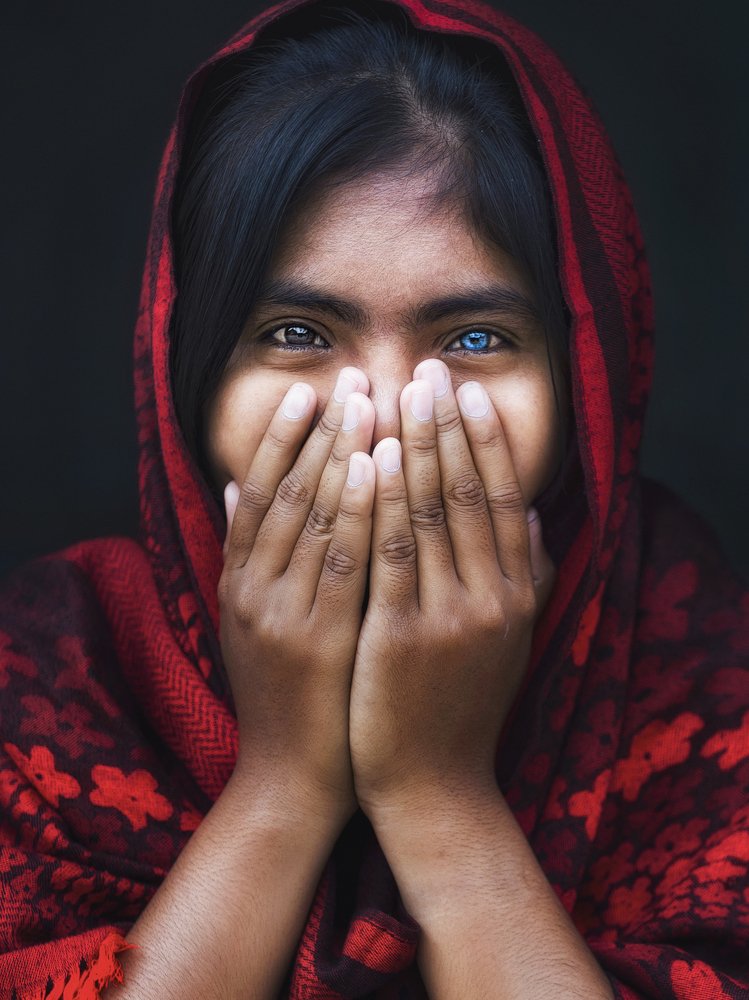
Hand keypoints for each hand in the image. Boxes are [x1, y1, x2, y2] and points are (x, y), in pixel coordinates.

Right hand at [219, 368, 375, 824]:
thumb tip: (231, 486)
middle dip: (324, 430)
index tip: (315, 387)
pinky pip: (344, 561)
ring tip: (371, 400)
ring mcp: (284, 613)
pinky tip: (381, 467)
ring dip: (344, 452)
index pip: (260, 491)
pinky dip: (361, 509)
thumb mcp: (248, 622)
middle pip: (289, 491)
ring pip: (314, 515)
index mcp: (239, 582)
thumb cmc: (285, 696)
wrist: (290, 779)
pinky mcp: (321, 638)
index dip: (286, 435)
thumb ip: (243, 554)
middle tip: (354, 376)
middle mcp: (253, 589)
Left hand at [349, 360, 554, 818]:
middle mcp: (492, 598)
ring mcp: (448, 618)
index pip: (504, 498)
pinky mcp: (400, 636)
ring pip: (430, 514)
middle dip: (447, 426)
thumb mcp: (511, 639)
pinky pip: (391, 556)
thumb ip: (529, 576)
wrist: (432, 783)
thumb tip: (539, 513)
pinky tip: (371, 457)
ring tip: (396, 392)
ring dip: (414, 446)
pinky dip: (382, 502)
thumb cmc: (463, 704)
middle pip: (469, 493)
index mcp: (518, 594)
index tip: (468, 389)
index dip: (486, 439)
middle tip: (428, 369)